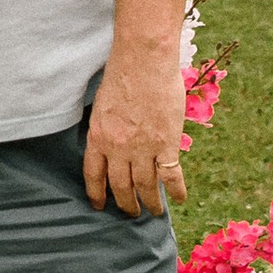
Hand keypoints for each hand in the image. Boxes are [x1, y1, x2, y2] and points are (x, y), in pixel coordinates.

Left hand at [82, 38, 188, 218]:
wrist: (144, 60)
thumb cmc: (121, 73)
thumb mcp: (102, 104)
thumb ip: (106, 127)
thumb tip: (112, 142)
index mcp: (98, 137)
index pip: (94, 175)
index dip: (97, 194)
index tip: (100, 206)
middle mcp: (118, 148)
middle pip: (121, 186)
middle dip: (126, 204)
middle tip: (131, 213)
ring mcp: (143, 148)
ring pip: (146, 186)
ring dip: (150, 202)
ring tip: (154, 212)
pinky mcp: (167, 144)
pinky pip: (171, 175)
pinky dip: (176, 190)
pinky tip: (179, 199)